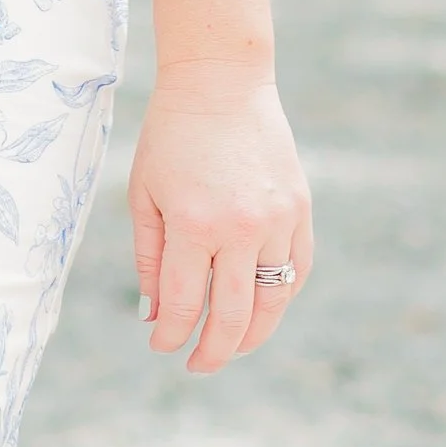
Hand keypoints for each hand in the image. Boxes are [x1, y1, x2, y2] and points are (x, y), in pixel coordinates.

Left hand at [129, 62, 311, 373]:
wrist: (220, 80)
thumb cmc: (172, 136)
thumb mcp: (144, 193)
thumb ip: (149, 257)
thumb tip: (155, 316)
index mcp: (194, 223)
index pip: (185, 305)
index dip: (172, 335)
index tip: (162, 346)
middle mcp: (240, 227)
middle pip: (233, 317)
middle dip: (212, 351)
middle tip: (197, 365)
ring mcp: (278, 219)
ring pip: (272, 302)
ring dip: (252, 336)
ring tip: (231, 347)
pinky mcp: (300, 209)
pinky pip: (296, 270)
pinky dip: (281, 296)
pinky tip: (261, 308)